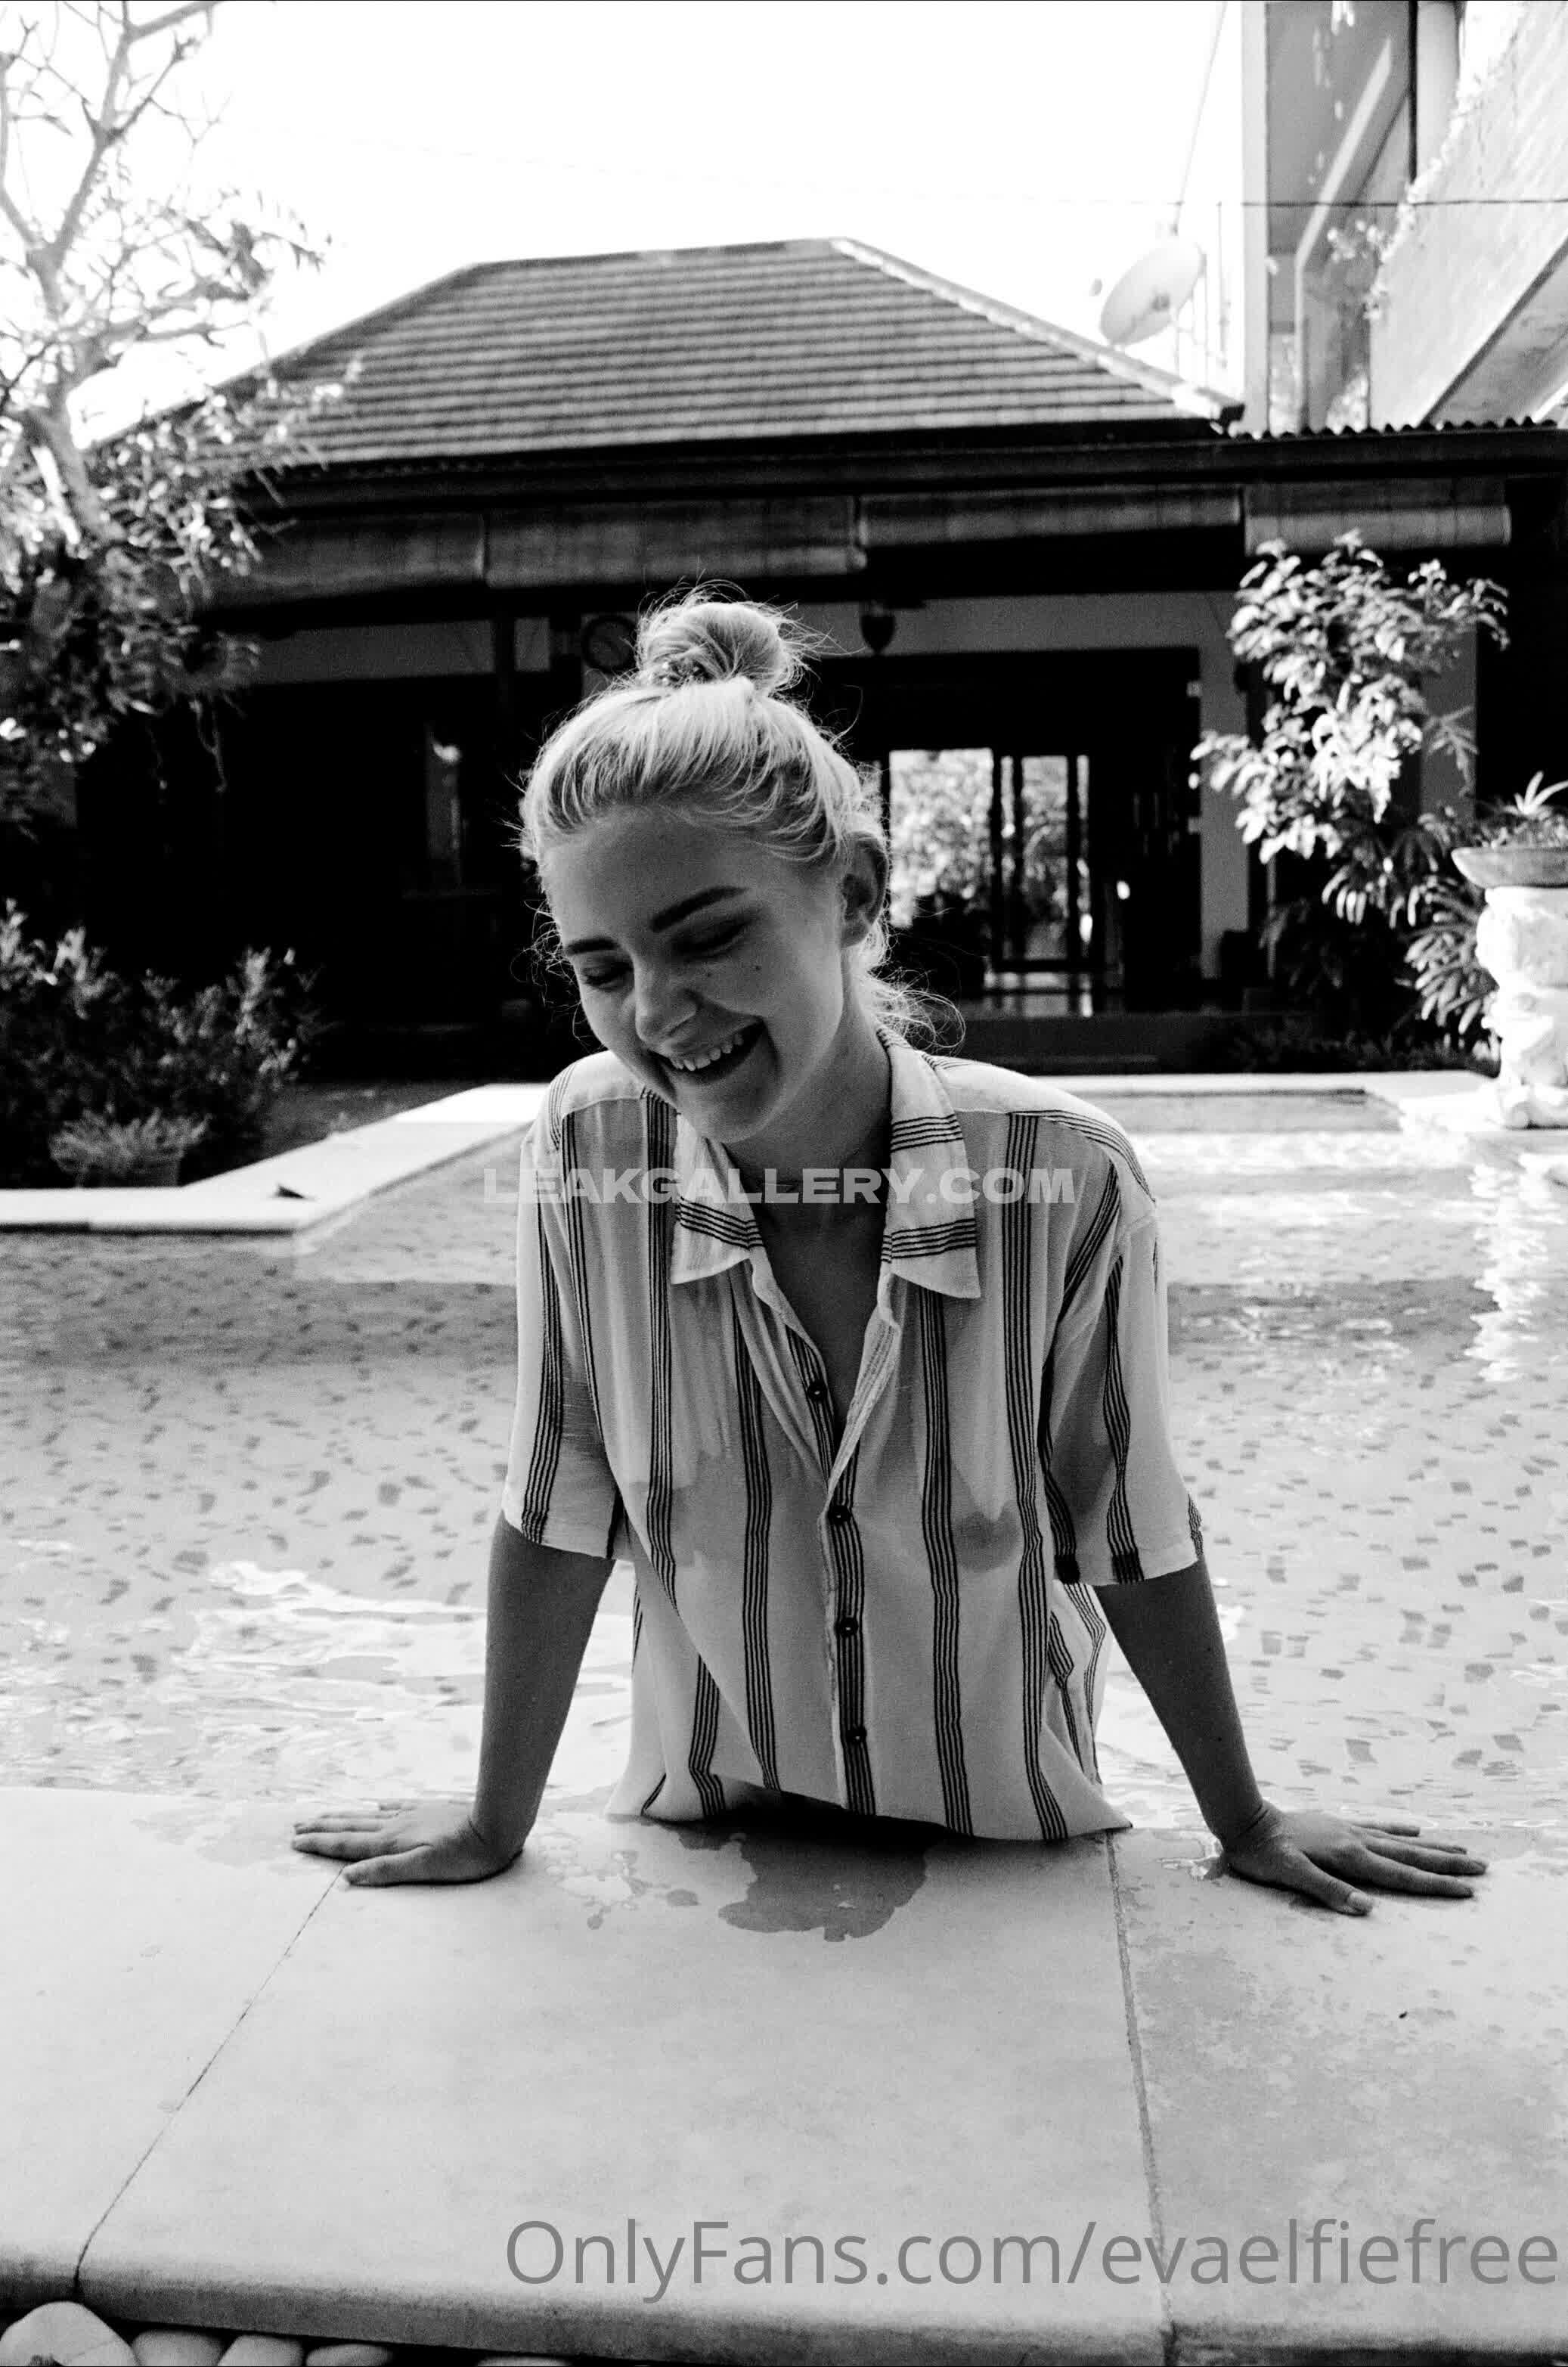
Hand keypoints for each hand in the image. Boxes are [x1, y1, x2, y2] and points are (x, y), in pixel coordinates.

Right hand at [290, 1799, 522, 1886]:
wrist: (496, 1824)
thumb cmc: (463, 1856)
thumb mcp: (424, 1870)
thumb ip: (386, 1872)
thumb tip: (347, 1877)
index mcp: (392, 1842)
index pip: (348, 1844)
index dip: (321, 1844)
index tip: (295, 1841)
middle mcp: (396, 1825)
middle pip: (351, 1826)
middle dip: (323, 1828)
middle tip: (297, 1826)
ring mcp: (412, 1814)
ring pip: (369, 1815)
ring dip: (343, 1816)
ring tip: (323, 1815)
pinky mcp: (428, 1809)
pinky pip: (395, 1806)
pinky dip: (378, 1807)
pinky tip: (375, 1804)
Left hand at [1217, 1801, 1486, 1915]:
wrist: (1245, 1820)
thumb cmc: (1264, 1854)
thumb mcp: (1289, 1876)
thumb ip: (1327, 1891)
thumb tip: (1366, 1908)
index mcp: (1350, 1858)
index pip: (1402, 1877)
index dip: (1435, 1886)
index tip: (1467, 1891)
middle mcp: (1356, 1841)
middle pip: (1412, 1857)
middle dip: (1448, 1865)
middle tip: (1483, 1869)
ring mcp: (1349, 1830)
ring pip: (1401, 1842)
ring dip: (1434, 1847)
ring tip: (1463, 1849)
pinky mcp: (1338, 1825)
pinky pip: (1379, 1828)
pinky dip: (1401, 1831)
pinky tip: (1415, 1831)